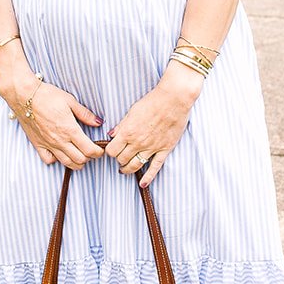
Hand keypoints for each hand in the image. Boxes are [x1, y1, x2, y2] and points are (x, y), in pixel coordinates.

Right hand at [16, 80, 104, 170]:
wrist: (24, 96)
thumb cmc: (47, 96)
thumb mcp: (70, 101)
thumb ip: (85, 114)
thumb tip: (98, 122)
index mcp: (70, 129)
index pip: (89, 150)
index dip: (98, 152)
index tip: (100, 149)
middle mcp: (59, 140)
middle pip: (80, 160)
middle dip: (89, 158)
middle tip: (91, 150)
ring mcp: (48, 144)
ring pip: (66, 163)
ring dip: (76, 162)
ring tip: (80, 154)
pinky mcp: (38, 144)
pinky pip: (49, 160)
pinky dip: (57, 160)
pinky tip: (60, 152)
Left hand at [104, 63, 203, 186]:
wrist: (174, 99)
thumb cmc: (152, 101)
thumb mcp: (132, 111)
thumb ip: (121, 125)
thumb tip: (111, 135)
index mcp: (128, 132)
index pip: (112, 151)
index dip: (110, 152)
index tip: (112, 150)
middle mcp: (138, 142)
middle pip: (122, 160)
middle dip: (119, 159)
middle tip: (120, 157)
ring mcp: (152, 148)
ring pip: (135, 166)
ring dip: (128, 169)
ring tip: (125, 169)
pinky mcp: (164, 150)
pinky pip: (155, 167)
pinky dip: (148, 178)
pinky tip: (143, 184)